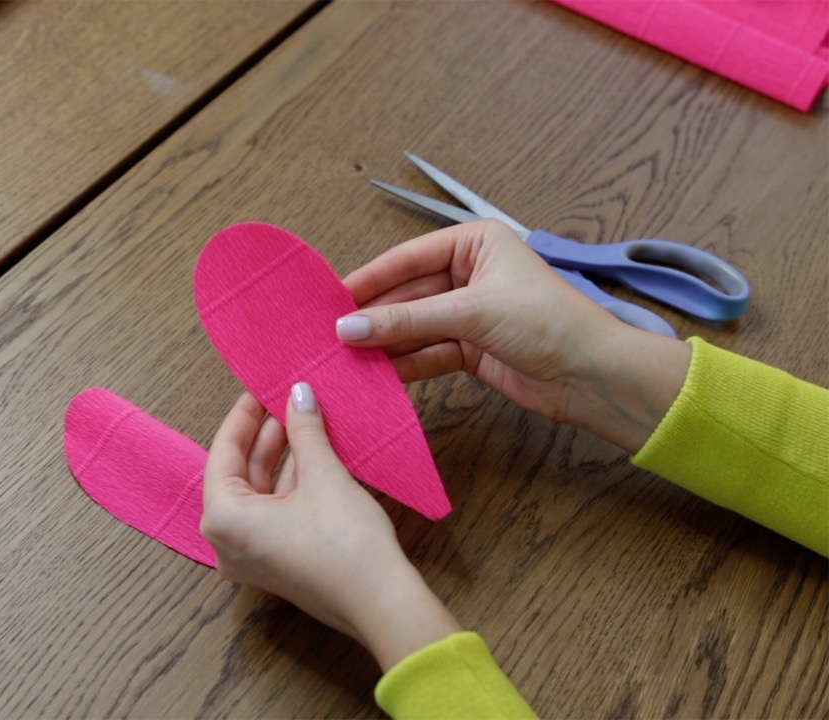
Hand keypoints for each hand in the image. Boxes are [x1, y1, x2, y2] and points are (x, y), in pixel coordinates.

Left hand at [201, 385, 460, 670]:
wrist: (382, 603)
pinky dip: (290, 484)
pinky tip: (311, 454)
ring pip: (259, 493)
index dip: (244, 416)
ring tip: (301, 419)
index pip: (224, 453)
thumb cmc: (346, 543)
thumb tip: (299, 393)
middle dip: (265, 435)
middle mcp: (226, 542)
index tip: (258, 386)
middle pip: (239, 474)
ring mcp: (250, 557)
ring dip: (281, 457)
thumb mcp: (323, 475)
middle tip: (283, 398)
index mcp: (223, 519)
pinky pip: (273, 513)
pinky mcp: (276, 564)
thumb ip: (304, 431)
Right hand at [337, 219, 690, 452]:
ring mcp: (468, 313)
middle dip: (372, 317)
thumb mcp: (471, 312)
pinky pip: (425, 352)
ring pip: (413, 326)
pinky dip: (403, 364)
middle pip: (406, 295)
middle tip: (330, 335)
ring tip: (344, 358)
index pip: (408, 259)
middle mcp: (469, 273)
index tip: (331, 299)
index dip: (369, 280)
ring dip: (383, 343)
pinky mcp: (470, 348)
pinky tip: (375, 374)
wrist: (594, 375)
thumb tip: (348, 327)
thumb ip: (406, 322)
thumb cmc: (548, 322)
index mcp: (474, 243)